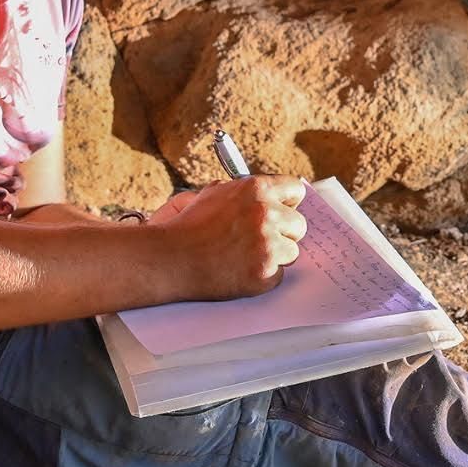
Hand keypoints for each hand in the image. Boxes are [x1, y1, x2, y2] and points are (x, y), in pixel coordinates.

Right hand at [152, 175, 307, 297]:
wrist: (169, 258)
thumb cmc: (188, 226)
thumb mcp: (214, 194)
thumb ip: (244, 191)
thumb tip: (270, 193)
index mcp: (256, 189)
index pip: (295, 189)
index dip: (288, 202)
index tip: (283, 210)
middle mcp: (266, 214)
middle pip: (299, 224)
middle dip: (284, 233)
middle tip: (262, 240)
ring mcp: (267, 244)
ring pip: (292, 251)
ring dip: (274, 256)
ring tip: (245, 257)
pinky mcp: (264, 272)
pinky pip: (278, 275)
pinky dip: (263, 277)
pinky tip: (240, 271)